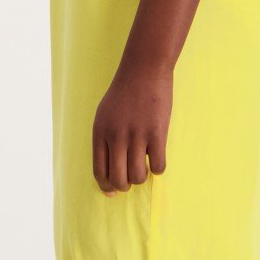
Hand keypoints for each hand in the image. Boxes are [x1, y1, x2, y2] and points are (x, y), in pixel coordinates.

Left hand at [92, 63, 171, 195]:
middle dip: (126, 185)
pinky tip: (158, 157)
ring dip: (142, 177)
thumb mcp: (105, 115)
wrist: (144, 69)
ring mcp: (137, 135)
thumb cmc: (124, 92)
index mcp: (100, 132)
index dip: (107, 186)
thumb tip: (109, 172)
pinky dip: (159, 168)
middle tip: (133, 177)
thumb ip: (105, 140)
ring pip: (138, 176)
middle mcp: (116, 136)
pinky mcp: (157, 132)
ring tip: (146, 166)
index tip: (114, 191)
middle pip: (119, 179)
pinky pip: (159, 166)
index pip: (100, 171)